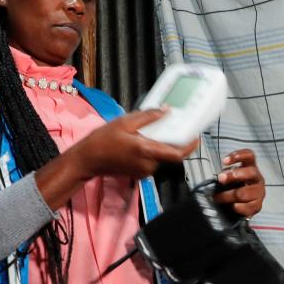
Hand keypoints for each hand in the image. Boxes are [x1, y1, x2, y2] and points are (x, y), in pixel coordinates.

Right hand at [68, 108, 199, 181]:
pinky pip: (152, 161)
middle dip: (170, 141)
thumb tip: (165, 110)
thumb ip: (148, 117)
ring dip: (159, 145)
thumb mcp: (125, 122)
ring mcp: (144, 171)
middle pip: (169, 154)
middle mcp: (148, 164)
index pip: (177, 154)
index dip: (190, 147)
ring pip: (160, 157)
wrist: (88, 159)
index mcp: (146, 151)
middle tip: (167, 127)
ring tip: (148, 132)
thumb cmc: (103, 140)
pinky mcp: (140, 173)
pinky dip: (151, 151)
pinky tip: (140, 142)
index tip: (196, 137)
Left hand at [212, 149, 264, 217]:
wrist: (241, 206)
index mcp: (250, 167)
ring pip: (244, 192)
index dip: (238, 156)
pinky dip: (237, 207)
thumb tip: (217, 178)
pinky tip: (232, 206)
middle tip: (221, 178)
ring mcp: (259, 192)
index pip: (249, 156)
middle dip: (234, 175)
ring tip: (218, 197)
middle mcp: (257, 178)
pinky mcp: (257, 206)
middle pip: (251, 172)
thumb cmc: (235, 188)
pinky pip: (247, 207)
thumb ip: (226, 174)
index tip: (225, 161)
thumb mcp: (230, 177)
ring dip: (228, 195)